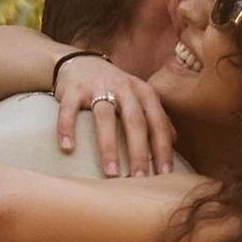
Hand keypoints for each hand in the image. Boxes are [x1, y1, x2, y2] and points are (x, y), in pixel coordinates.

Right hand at [53, 53, 177, 176]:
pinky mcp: (73, 89)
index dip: (162, 148)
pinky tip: (67, 148)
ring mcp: (97, 86)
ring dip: (108, 147)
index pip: (157, 121)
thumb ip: (155, 115)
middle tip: (138, 179)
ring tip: (111, 174)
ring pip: (104, 117)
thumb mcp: (139, 96)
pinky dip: (67, 128)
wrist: (83, 62)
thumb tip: (174, 140)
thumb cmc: (115, 88)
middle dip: (138, 151)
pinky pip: (69, 110)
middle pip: (134, 120)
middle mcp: (123, 86)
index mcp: (143, 91)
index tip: (164, 174)